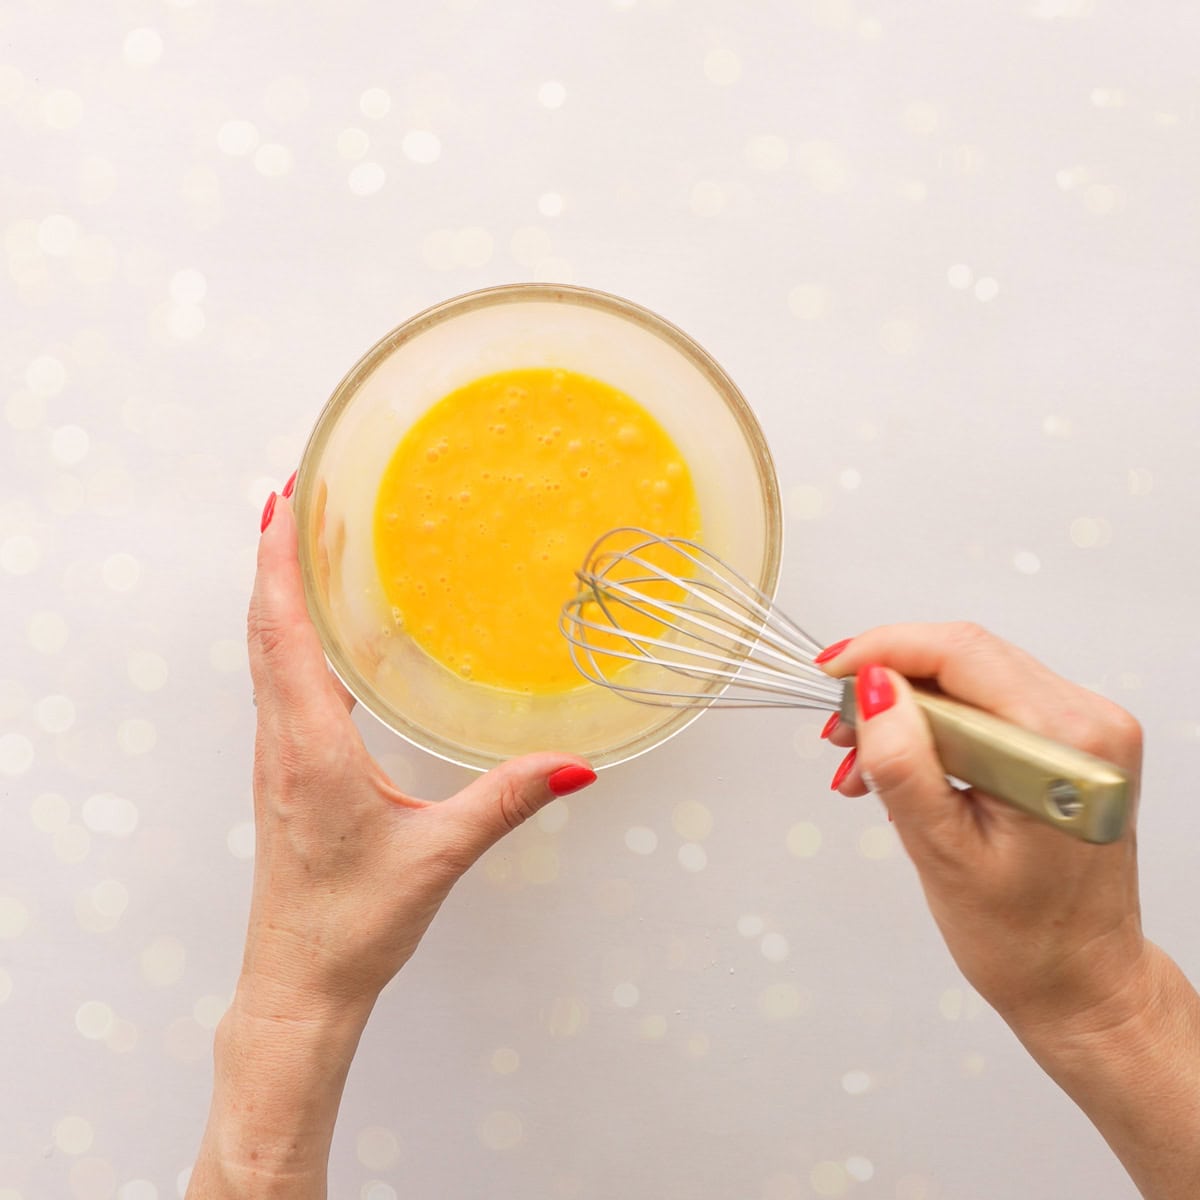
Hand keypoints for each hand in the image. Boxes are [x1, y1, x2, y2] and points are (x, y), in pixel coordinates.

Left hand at [187, 490, 594, 1198]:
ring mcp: (277, 755)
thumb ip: (508, 801)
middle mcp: (282, 740)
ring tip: (304, 540)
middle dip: (276, 554)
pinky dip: (289, 632)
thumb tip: (575, 765)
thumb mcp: (440, 855)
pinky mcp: (285, 770)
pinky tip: (318, 629)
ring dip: (279, 589)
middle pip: (265, 625)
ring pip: (265, 650)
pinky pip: (277, 680)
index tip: (284, 500)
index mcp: (310, 747)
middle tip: (298, 493)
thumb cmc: (353, 924)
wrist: (298, 984)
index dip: (280, 560)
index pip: (283, 631)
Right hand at [817, 624, 1199, 1199]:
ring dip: (907, 709)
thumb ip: (903, 762)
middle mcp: (1089, 723)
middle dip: (888, 683)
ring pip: (972, 678)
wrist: (1082, 982)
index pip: (961, 653)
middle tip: (837, 729)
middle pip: (966, 657)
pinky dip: (936, 726)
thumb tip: (872, 687)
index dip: (884, 650)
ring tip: (861, 763)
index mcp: (1065, 745)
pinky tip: (903, 765)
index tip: (832, 672)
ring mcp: (1086, 729)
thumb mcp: (941, 852)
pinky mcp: (1071, 740)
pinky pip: (989, 704)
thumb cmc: (1025, 938)